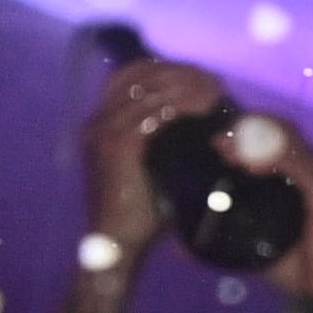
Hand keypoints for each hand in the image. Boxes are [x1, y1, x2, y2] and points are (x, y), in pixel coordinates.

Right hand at [77, 53, 226, 258]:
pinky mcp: (116, 147)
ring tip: (215, 92)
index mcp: (102, 122)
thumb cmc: (144, 209)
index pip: (132, 75)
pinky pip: (152, 115)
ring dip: (186, 87)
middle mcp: (97, 122)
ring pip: (149, 92)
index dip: (168, 69)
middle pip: (141, 76)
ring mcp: (103, 133)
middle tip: (214, 82)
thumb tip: (206, 123)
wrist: (118, 242)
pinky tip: (205, 107)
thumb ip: (168, 140)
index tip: (203, 78)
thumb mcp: (155, 165)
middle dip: (181, 75)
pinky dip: (181, 106)